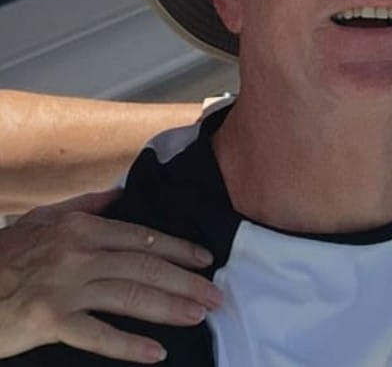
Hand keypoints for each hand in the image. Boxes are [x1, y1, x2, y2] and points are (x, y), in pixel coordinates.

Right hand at [0, 190, 221, 361]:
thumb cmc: (3, 257)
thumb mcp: (41, 220)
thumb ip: (85, 206)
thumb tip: (119, 194)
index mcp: (81, 227)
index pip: (142, 236)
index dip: (178, 248)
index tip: (205, 260)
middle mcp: (78, 251)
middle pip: (144, 264)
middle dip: (185, 280)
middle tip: (215, 294)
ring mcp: (65, 285)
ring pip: (129, 294)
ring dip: (169, 306)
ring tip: (198, 315)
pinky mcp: (49, 319)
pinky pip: (97, 334)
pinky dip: (129, 345)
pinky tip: (155, 352)